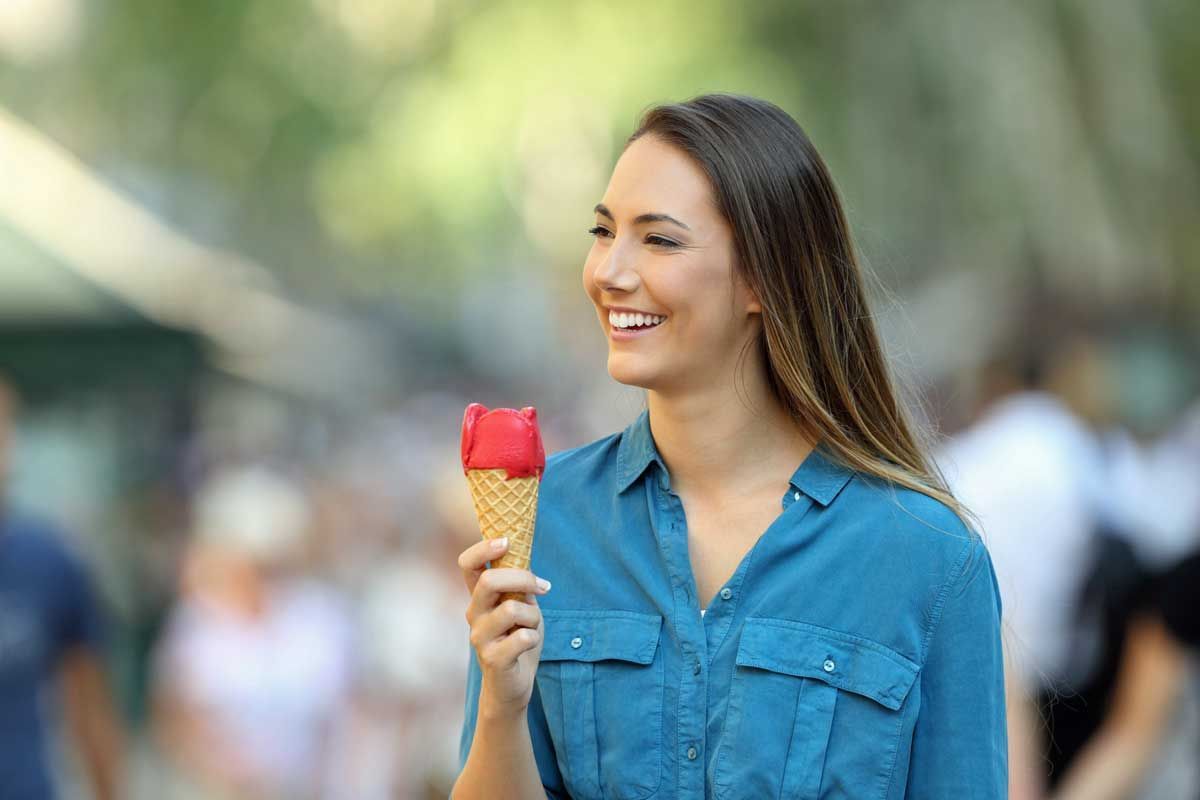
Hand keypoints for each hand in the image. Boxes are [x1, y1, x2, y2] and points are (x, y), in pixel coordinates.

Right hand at [458, 536, 550, 718]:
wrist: (514, 686)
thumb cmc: (519, 641)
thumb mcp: (522, 607)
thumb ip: (520, 586)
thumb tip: (527, 562)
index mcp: (479, 598)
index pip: (467, 565)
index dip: (483, 548)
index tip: (507, 542)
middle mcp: (474, 614)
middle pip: (488, 581)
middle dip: (522, 578)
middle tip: (542, 587)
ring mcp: (479, 638)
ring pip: (511, 609)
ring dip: (533, 615)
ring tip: (532, 627)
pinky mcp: (492, 659)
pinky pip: (522, 637)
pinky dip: (533, 637)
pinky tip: (529, 644)